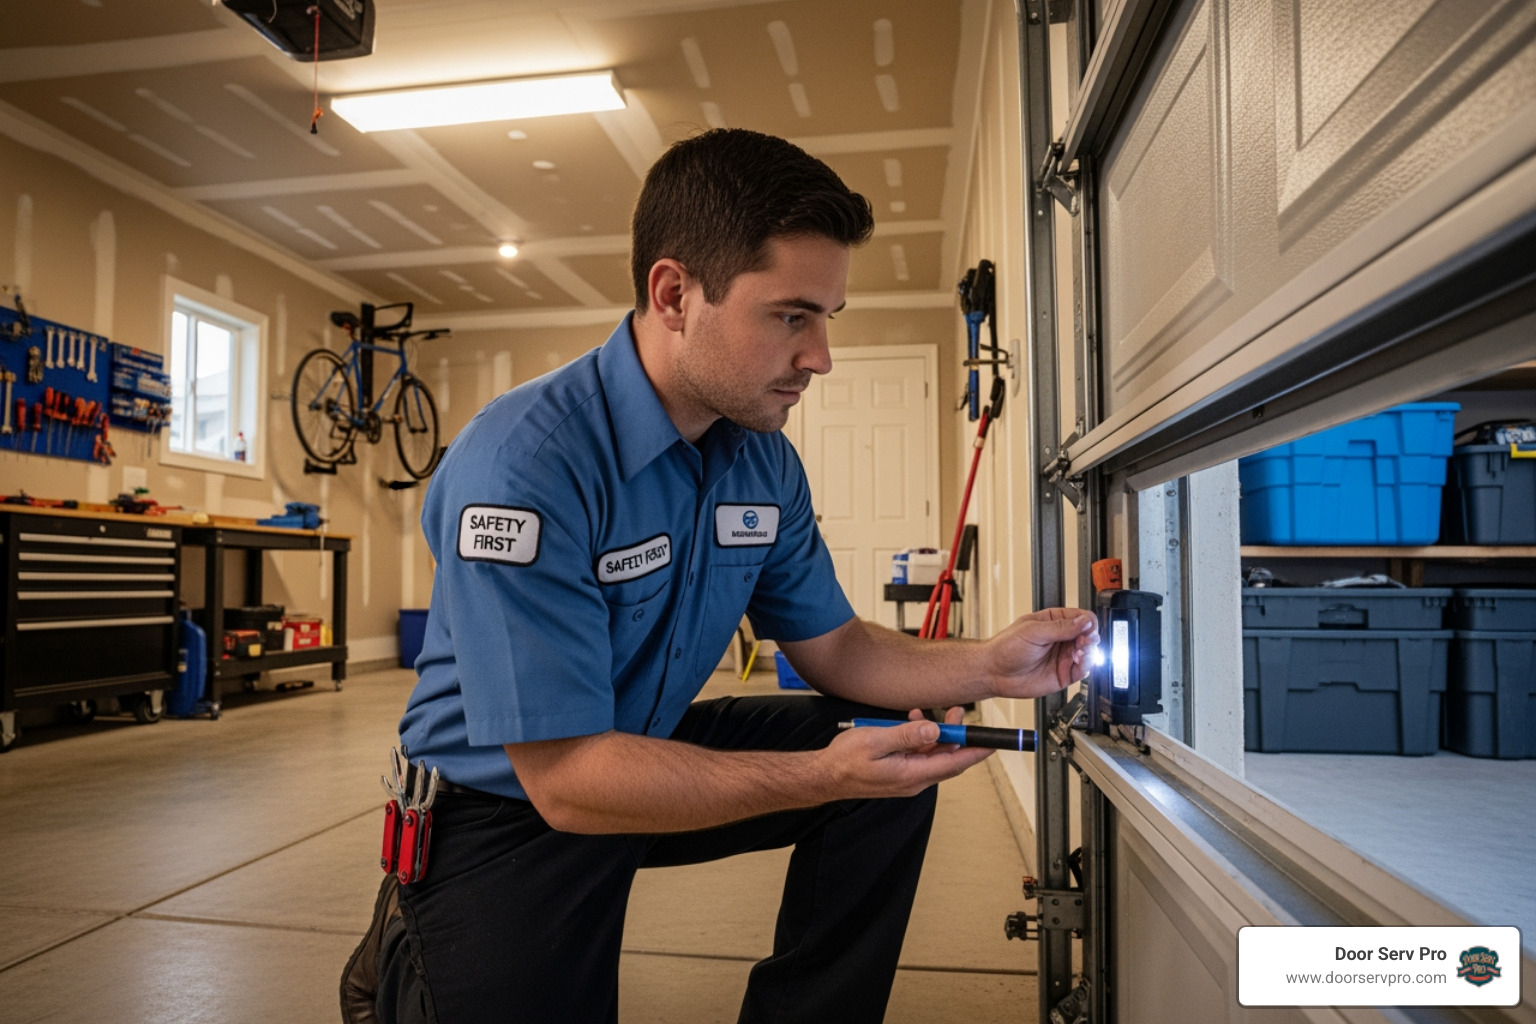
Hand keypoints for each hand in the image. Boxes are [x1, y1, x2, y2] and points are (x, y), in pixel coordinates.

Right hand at [823, 706, 990, 798]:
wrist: (825, 776)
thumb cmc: (844, 761)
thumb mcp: (875, 740)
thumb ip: (906, 735)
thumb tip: (934, 730)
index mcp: (911, 775)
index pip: (953, 764)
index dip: (975, 752)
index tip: (991, 742)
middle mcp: (914, 780)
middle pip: (947, 759)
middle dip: (957, 737)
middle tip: (958, 713)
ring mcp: (907, 778)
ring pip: (933, 756)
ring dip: (937, 735)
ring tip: (931, 713)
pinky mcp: (900, 773)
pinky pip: (919, 755)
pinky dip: (921, 739)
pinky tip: (912, 722)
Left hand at [987, 607, 1097, 697]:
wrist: (994, 672)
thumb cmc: (1006, 648)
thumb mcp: (1033, 631)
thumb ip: (1060, 627)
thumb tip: (1084, 621)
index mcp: (1054, 621)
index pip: (1082, 618)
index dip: (1088, 623)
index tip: (1087, 628)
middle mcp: (1062, 638)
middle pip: (1089, 635)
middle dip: (1091, 637)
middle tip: (1084, 641)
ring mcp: (1064, 657)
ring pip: (1090, 653)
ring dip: (1090, 652)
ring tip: (1080, 652)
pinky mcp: (1064, 674)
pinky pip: (1083, 670)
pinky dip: (1086, 666)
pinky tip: (1080, 662)